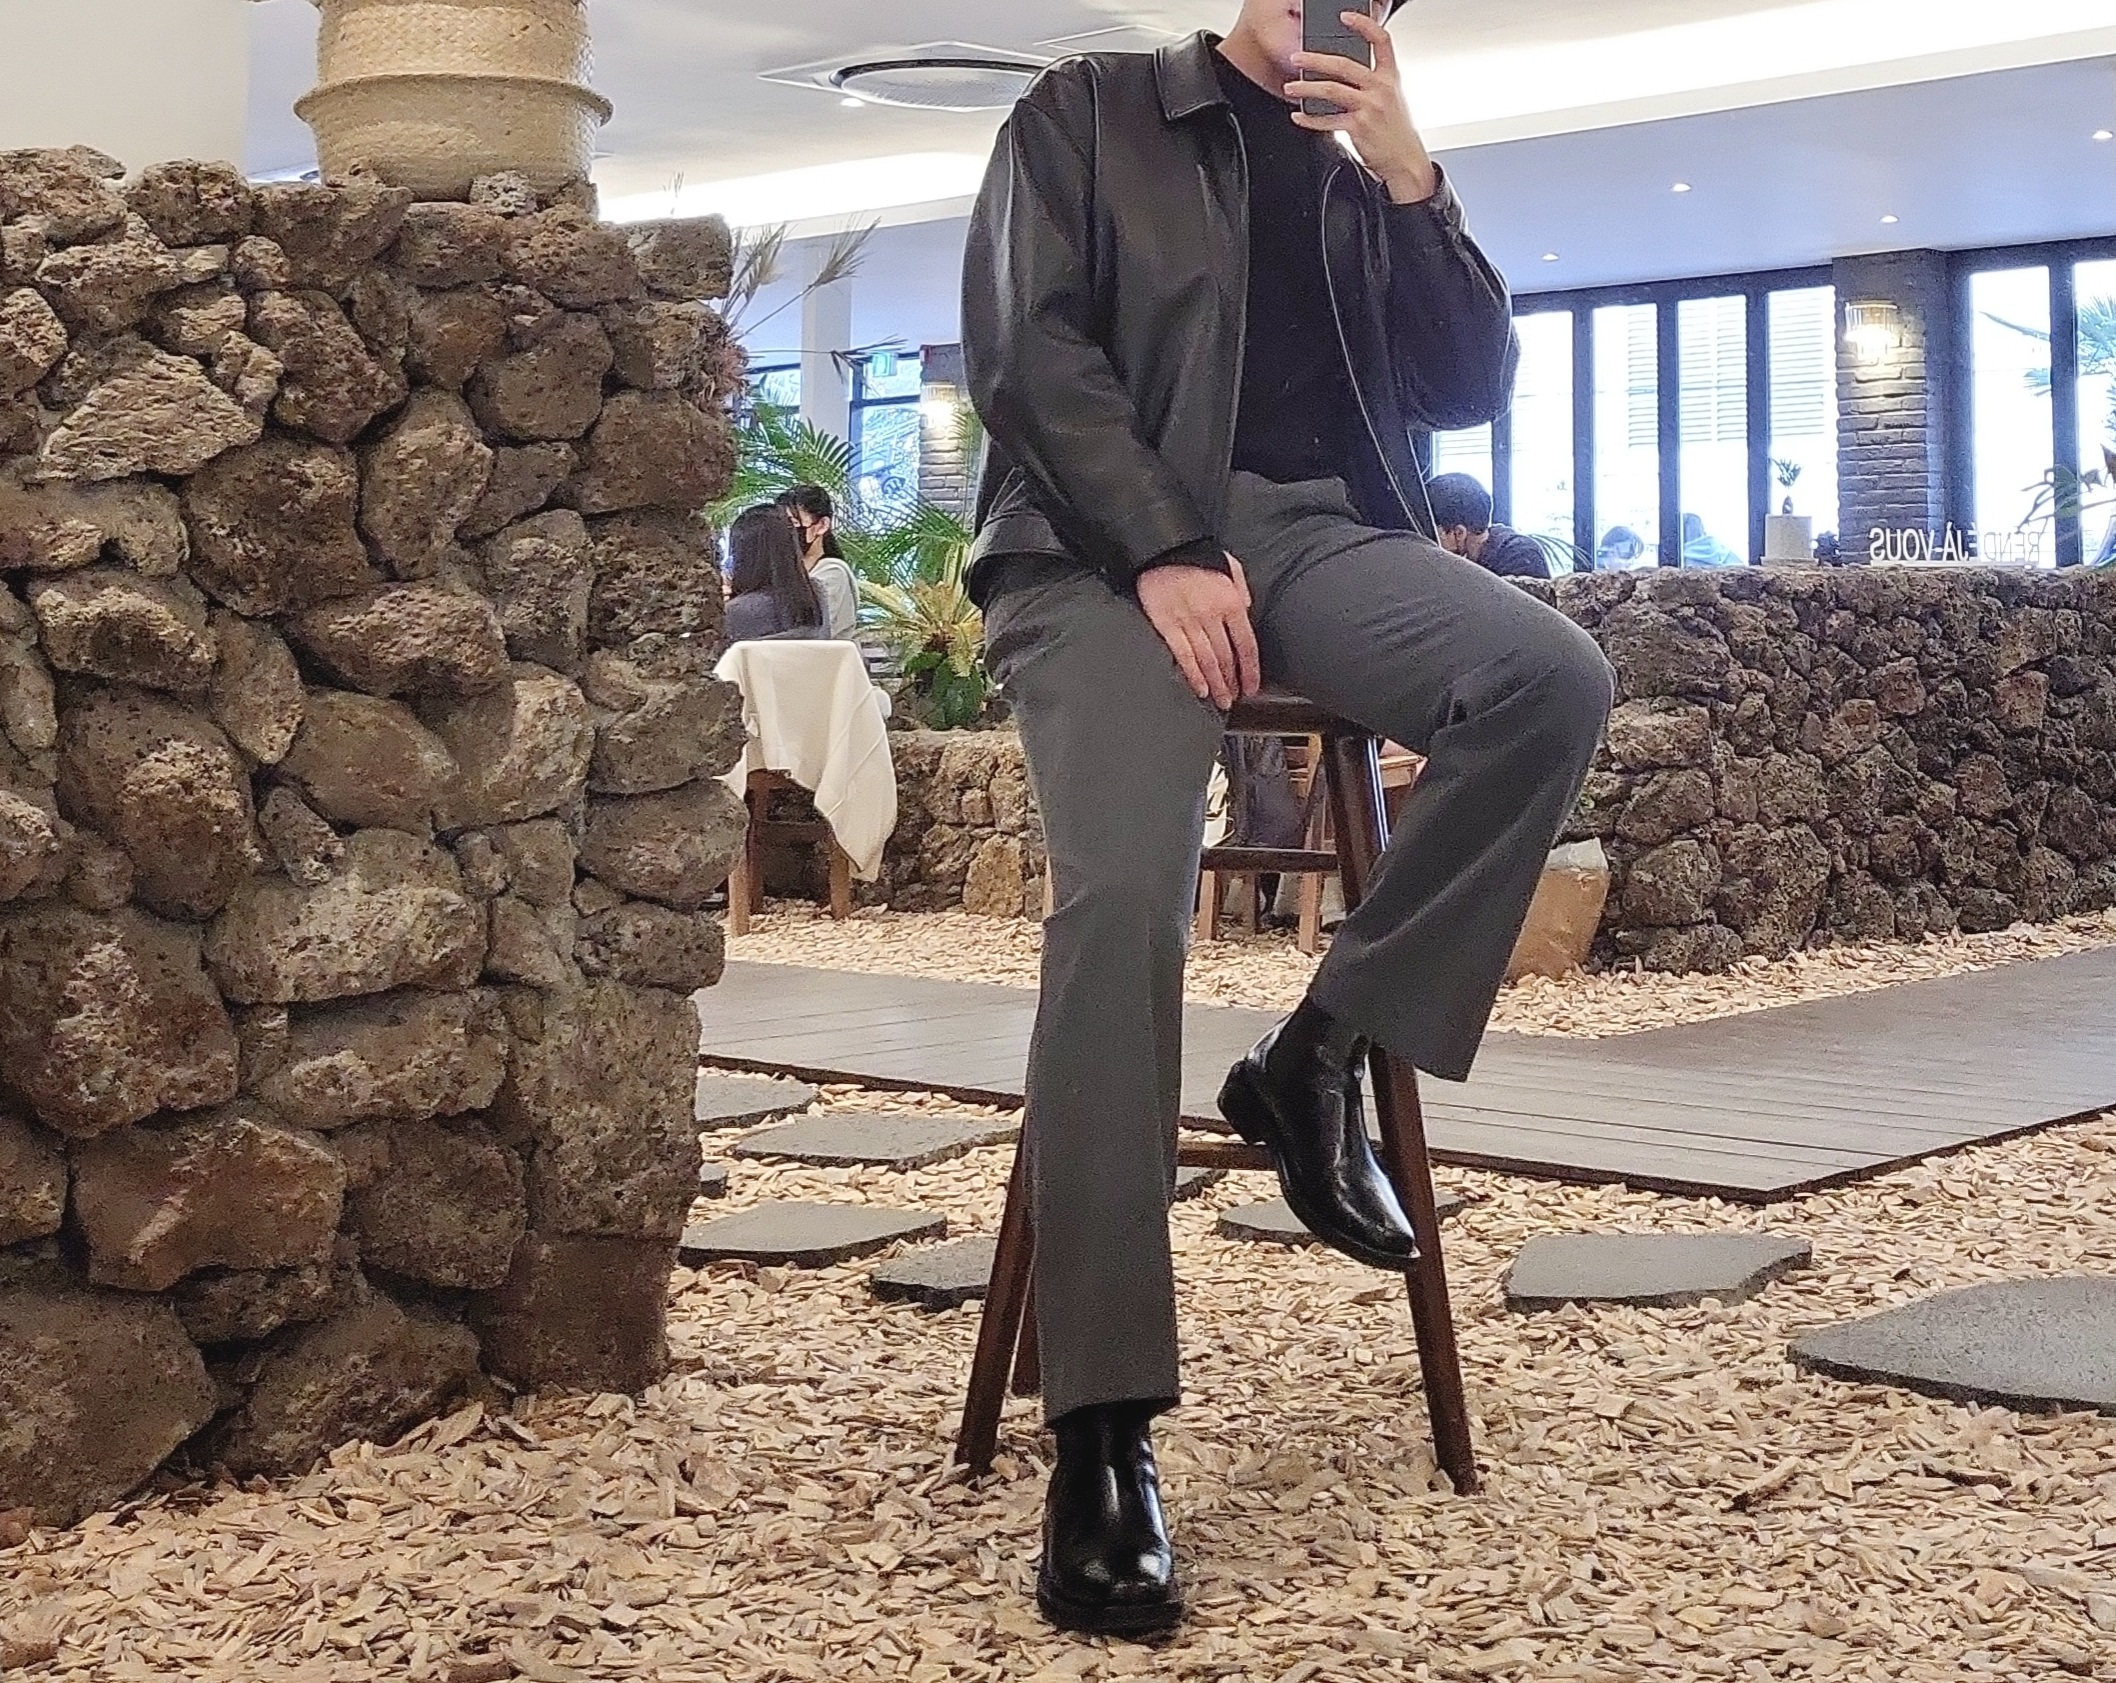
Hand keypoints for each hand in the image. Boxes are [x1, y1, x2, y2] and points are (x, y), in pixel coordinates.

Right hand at [1135, 558, 1260, 709]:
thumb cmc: (1197, 556)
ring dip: (1216, 684)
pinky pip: (1183, 655)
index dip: (1251, 670)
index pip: (1246, 644)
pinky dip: (1193, 675)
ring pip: (1207, 661)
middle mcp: (1212, 615)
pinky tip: (1200, 689)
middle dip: (1233, 681)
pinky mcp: (1166, 625)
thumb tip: (1247, 611)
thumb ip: (1241, 590)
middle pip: (1227, 657)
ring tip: (1221, 700)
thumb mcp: (1230, 565)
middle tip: (1235, 698)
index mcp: (1230, 601)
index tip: (1252, 686)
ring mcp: (1188, 622)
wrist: (1162, 547)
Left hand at [1286, 9, 1438, 204]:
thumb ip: (1372, 84)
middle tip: (1297, 57)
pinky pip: (1328, 120)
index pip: (1381, 40)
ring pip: (1332, 89)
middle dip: (1315, 59)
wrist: (1405, 162)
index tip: (1345, 17)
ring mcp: (1370, 107)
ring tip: (1291, 86)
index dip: (1363, 24)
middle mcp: (1381, 88)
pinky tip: (1299, 116)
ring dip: (1307, 87)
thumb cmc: (1396, 133)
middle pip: (1344, 64)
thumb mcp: (1392, 100)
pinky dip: (1310, 118)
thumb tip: (1344, 76)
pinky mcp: (1359, 127)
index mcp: (1390, 77)